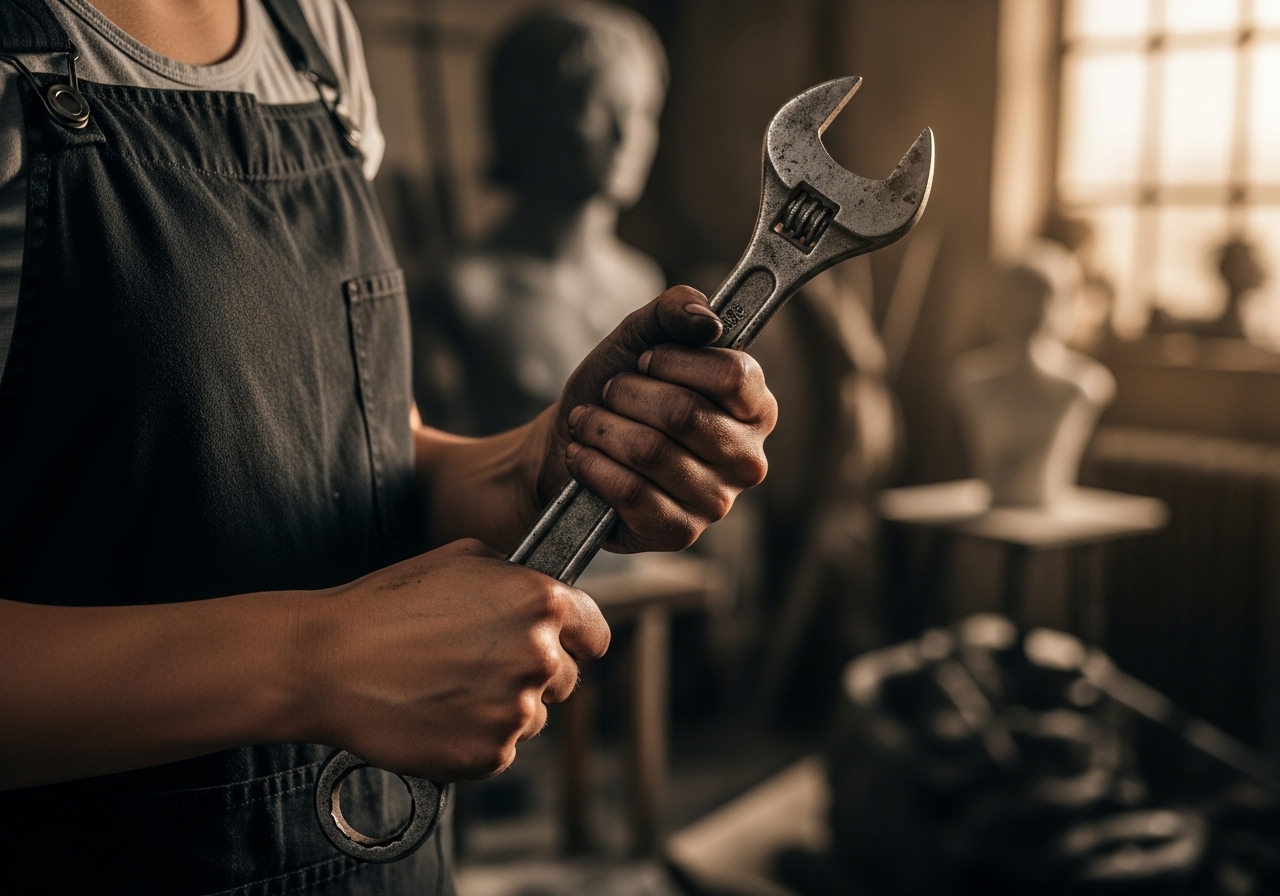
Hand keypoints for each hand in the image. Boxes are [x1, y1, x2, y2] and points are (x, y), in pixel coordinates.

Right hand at [301, 539, 608, 779]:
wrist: (328, 661)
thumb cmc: (388, 604)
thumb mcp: (462, 559)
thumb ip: (516, 576)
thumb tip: (542, 590)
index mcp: (542, 603)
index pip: (596, 632)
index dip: (575, 636)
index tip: (557, 643)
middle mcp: (540, 657)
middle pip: (567, 678)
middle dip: (532, 672)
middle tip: (478, 664)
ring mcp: (516, 710)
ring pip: (532, 716)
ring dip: (503, 706)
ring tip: (447, 686)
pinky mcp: (489, 755)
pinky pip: (499, 749)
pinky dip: (474, 737)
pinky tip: (436, 713)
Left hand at [534, 285, 777, 552]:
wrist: (570, 443)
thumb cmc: (616, 391)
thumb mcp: (639, 336)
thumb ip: (675, 310)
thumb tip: (708, 320)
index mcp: (754, 408)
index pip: (732, 375)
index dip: (674, 361)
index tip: (644, 362)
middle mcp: (747, 459)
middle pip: (683, 413)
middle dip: (626, 395)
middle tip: (609, 394)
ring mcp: (716, 502)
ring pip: (650, 452)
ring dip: (601, 429)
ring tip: (588, 423)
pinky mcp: (679, 533)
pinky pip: (631, 492)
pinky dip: (593, 466)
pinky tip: (584, 456)